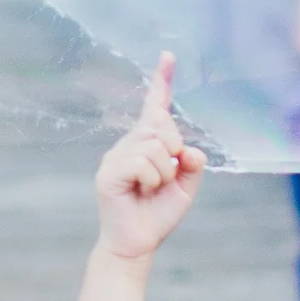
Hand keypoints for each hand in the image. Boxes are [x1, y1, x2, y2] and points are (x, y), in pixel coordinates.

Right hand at [96, 53, 206, 262]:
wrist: (137, 244)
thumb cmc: (157, 215)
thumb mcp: (185, 188)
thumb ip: (192, 165)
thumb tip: (188, 150)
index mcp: (146, 145)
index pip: (155, 108)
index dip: (162, 82)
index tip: (168, 56)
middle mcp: (127, 145)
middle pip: (161, 125)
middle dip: (174, 150)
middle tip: (167, 176)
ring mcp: (115, 158)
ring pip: (155, 146)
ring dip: (164, 173)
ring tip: (151, 190)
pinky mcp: (108, 173)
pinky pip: (142, 163)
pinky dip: (152, 180)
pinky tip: (141, 192)